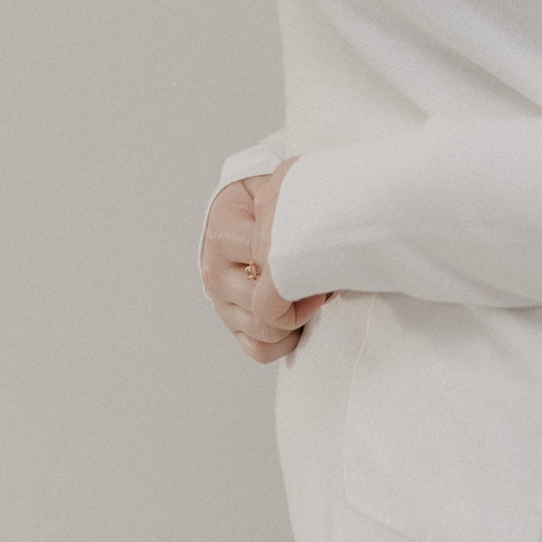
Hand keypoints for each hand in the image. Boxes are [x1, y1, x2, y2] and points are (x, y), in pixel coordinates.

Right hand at [200, 157, 333, 364]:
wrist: (243, 207)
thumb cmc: (267, 201)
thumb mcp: (274, 192)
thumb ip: (287, 209)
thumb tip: (323, 236)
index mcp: (222, 237)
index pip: (266, 267)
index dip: (302, 269)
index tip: (325, 262)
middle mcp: (215, 273)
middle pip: (264, 305)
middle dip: (301, 298)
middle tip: (323, 284)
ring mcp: (221, 302)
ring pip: (264, 330)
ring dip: (297, 320)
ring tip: (312, 296)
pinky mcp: (232, 324)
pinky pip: (260, 349)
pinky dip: (285, 342)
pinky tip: (300, 319)